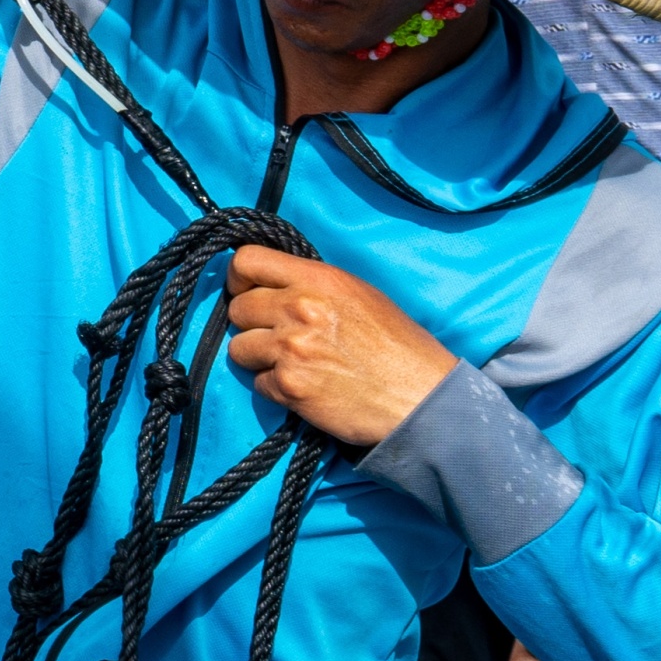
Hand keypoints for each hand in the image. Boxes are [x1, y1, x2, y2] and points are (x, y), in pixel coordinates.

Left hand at [224, 244, 457, 450]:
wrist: (423, 399)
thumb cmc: (399, 347)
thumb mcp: (360, 295)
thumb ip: (312, 285)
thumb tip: (270, 285)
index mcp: (320, 280)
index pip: (247, 261)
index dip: (240, 279)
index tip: (247, 292)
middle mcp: (300, 308)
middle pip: (237, 308)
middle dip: (252, 324)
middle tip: (280, 337)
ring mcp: (290, 348)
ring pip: (239, 349)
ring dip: (260, 358)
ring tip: (294, 363)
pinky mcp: (288, 386)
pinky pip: (257, 383)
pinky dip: (276, 388)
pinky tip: (307, 387)